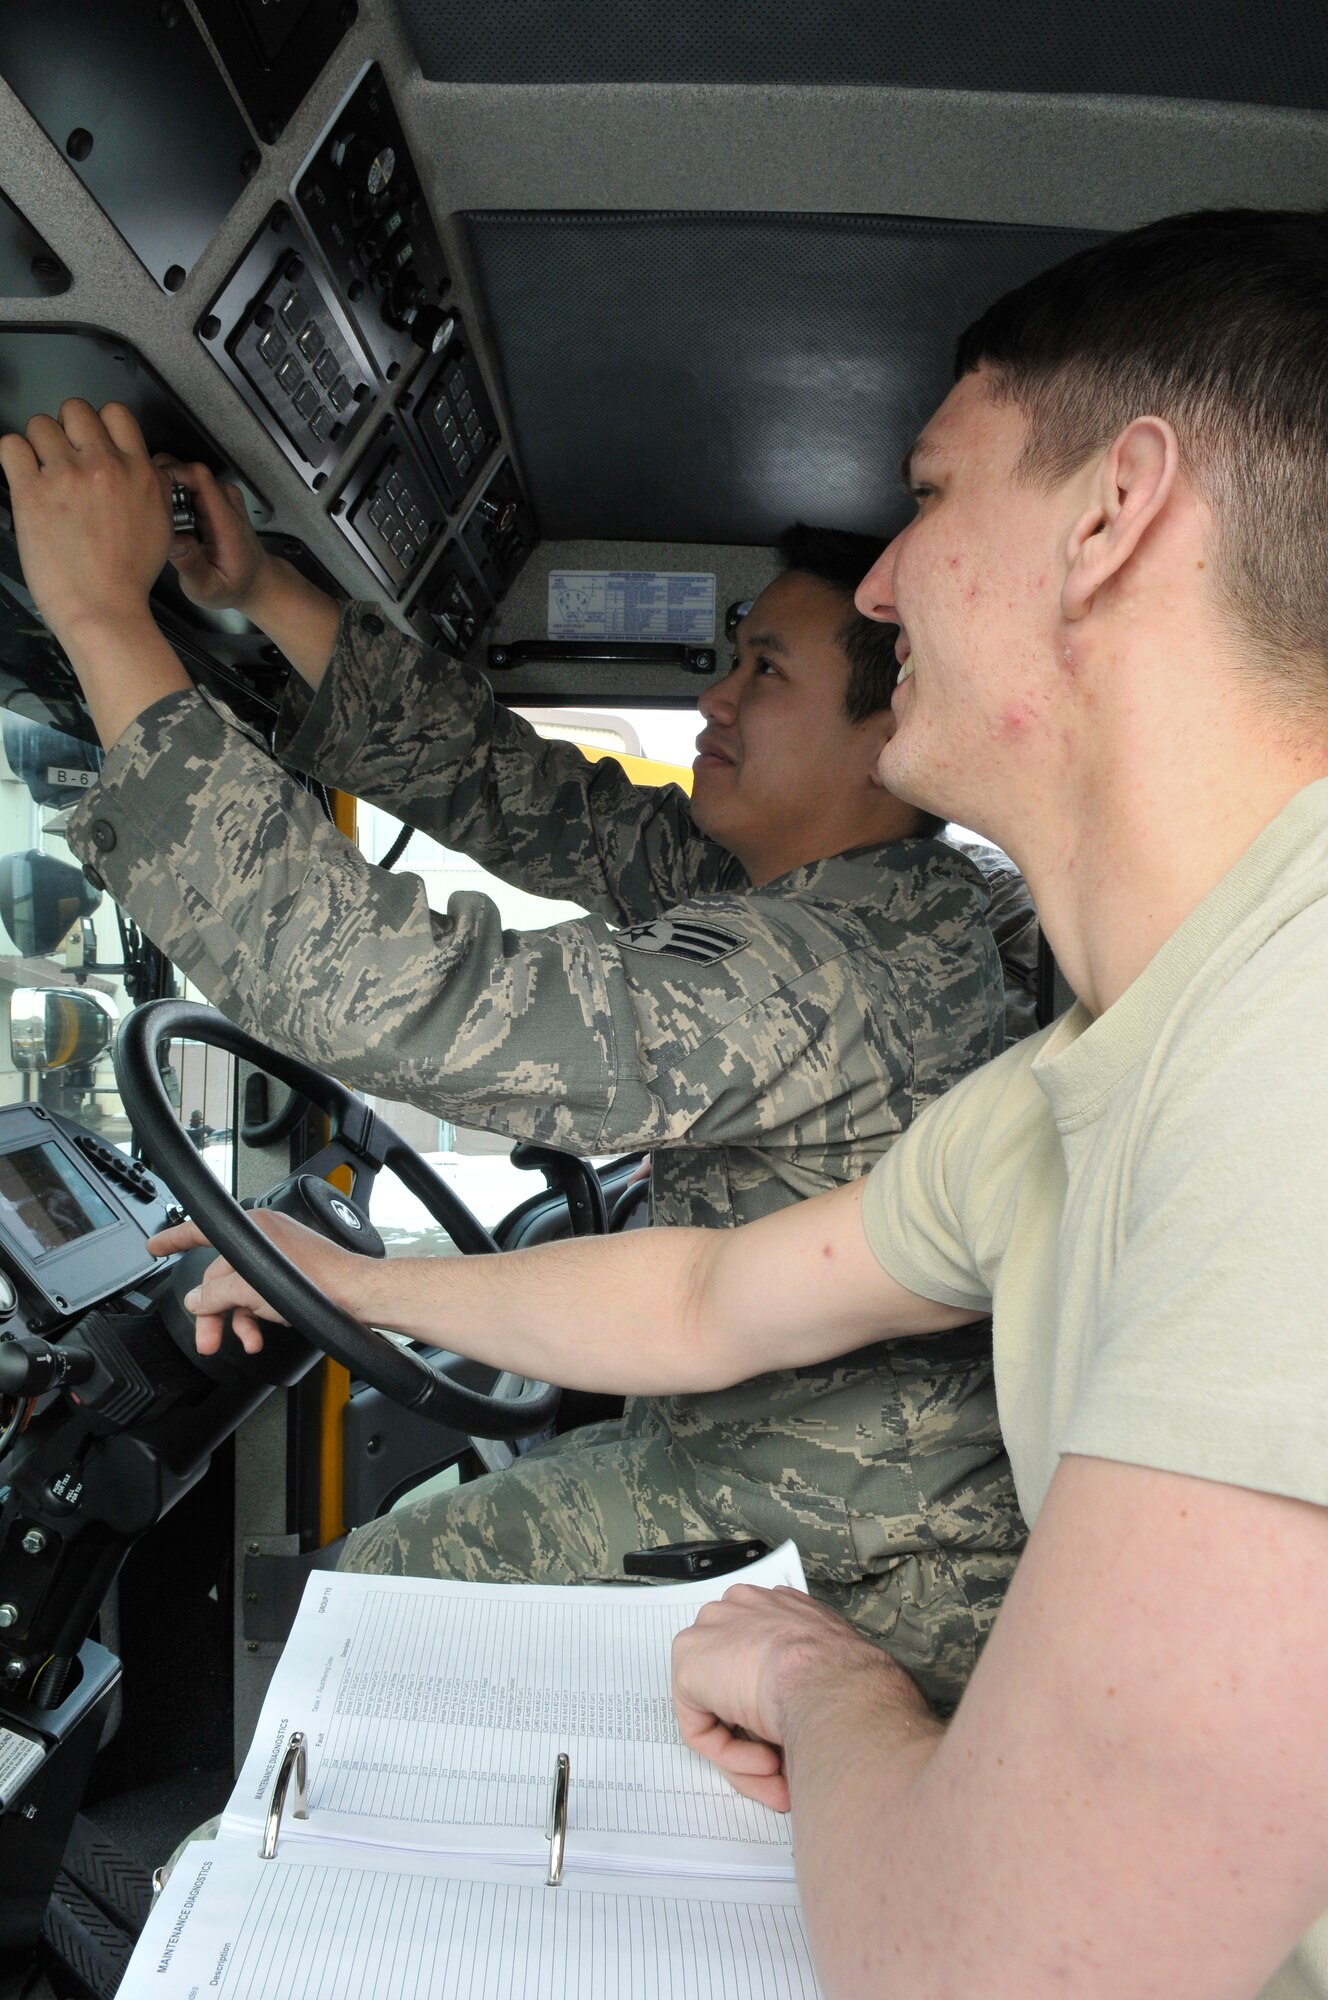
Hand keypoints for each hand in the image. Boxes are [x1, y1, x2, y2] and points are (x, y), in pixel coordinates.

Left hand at [0, 399, 172, 644]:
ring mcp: (66, 476)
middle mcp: (103, 466)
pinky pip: (10, 446)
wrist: (104, 609)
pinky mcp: (32, 492)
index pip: (115, 413)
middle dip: (67, 430)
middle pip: (75, 410)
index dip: (99, 424)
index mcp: (138, 472)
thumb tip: (142, 466)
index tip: (92, 442)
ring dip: (38, 445)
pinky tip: (23, 476)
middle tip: (64, 457)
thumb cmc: (129, 578)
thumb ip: (153, 486)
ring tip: (42, 472)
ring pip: (40, 424)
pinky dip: (13, 456)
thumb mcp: (162, 525)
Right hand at [147, 1209, 361, 1357]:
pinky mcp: (294, 1273)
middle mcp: (266, 1237)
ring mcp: (280, 1255)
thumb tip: (197, 1300)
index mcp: (254, 1227)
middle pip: (221, 1274)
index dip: (174, 1239)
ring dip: (236, 1320)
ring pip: (242, 1289)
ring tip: (241, 1342)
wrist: (356, 1294)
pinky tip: (258, 1335)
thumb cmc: (318, 1280)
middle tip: (206, 1338)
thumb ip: (216, 1295)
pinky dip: (256, 1316)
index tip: (155, 1246)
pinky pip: (262, 1294)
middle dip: (213, 1310)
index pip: (203, 1230)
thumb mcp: (252, 1290)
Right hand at [153, 455, 270, 616]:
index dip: (169, 477)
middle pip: (186, 469)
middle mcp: (225, 500)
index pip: (198, 477)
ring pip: (183, 472)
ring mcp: (221, 494)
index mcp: (225, 520)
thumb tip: (174, 542)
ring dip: (163, 488)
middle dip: (160, 483)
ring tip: (155, 515)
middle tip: (148, 510)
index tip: (150, 495)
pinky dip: (170, 492)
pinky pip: (186, 481)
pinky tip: (165, 515)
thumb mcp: (209, 588)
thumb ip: (192, 566)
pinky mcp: (214, 495)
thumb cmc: (232, 585)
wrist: (254, 580)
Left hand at [672, 1585, 919, 1811]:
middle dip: (756, 1734)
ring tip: (779, 1775)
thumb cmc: (844, 1677)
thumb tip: (807, 1712)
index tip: (801, 1732)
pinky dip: (731, 1756)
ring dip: (747, 1751)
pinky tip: (767, 1763)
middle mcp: (739, 1611)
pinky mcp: (688, 1667)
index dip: (777, 1704)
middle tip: (783, 1769)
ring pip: (718, 1710)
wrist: (829, 1680)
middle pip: (735, 1685)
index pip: (761, 1658)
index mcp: (774, 1606)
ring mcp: (710, 1632)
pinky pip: (702, 1727)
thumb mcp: (829, 1671)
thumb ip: (806, 1681)